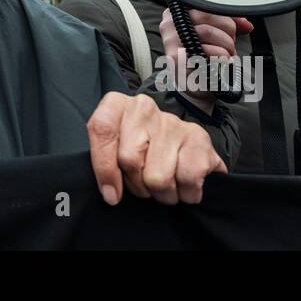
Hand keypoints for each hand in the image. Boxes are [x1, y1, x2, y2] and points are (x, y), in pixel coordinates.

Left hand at [88, 92, 225, 204]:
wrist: (181, 144)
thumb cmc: (139, 149)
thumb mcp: (114, 150)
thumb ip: (105, 163)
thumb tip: (112, 194)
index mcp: (117, 105)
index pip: (102, 129)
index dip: (104, 167)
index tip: (111, 193)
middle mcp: (143, 108)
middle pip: (129, 160)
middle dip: (137, 185)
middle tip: (144, 183)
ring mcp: (172, 121)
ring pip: (158, 178)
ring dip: (162, 194)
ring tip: (165, 183)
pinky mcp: (198, 137)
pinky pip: (188, 181)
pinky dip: (187, 193)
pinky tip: (184, 182)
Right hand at [159, 8, 252, 111]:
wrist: (194, 87)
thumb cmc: (205, 57)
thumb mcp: (217, 34)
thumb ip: (230, 23)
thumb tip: (247, 25)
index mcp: (178, 12)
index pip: (205, 3)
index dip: (224, 16)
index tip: (232, 30)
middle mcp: (170, 23)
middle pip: (208, 15)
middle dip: (227, 32)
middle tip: (229, 46)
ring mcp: (171, 40)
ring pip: (208, 31)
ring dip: (226, 47)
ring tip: (225, 56)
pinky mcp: (176, 58)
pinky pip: (208, 51)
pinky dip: (220, 59)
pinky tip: (220, 64)